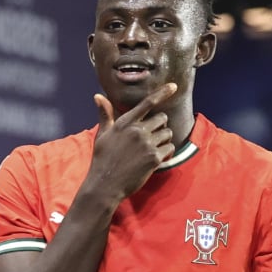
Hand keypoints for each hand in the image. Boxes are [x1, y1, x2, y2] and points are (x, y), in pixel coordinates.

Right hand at [82, 84, 178, 201]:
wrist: (105, 185)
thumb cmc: (102, 159)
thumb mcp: (102, 134)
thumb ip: (105, 114)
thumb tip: (98, 96)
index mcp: (125, 123)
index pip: (147, 103)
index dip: (162, 93)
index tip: (173, 86)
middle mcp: (137, 130)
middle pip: (162, 118)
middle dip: (159, 126)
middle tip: (150, 137)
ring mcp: (147, 144)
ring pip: (167, 133)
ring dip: (163, 140)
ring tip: (151, 149)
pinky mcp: (154, 158)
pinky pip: (169, 148)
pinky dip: (166, 153)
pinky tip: (154, 159)